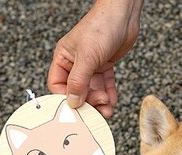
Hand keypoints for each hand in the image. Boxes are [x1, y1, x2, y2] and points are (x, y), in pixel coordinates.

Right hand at [47, 0, 142, 117]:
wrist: (123, 15)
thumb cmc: (101, 27)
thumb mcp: (87, 57)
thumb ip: (79, 81)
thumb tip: (72, 101)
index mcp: (63, 58)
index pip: (58, 85)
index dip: (66, 98)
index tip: (77, 108)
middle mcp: (75, 63)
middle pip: (77, 90)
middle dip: (87, 102)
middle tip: (97, 111)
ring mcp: (90, 65)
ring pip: (92, 90)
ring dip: (100, 102)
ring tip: (108, 110)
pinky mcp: (104, 65)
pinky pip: (104, 84)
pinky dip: (109, 94)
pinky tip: (112, 102)